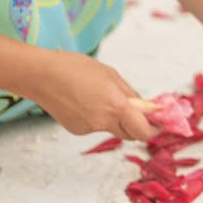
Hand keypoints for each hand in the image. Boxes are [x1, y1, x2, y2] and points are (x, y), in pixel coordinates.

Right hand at [24, 50, 158, 141]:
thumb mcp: (110, 74)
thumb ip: (129, 93)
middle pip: (130, 134)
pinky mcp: (77, 130)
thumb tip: (144, 106)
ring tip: (99, 96)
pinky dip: (96, 117)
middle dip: (137, 126)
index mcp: (116, 106)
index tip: (160, 123)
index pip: (143, 131)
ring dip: (115, 119)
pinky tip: (83, 101)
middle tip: (139, 112)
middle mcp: (104, 122)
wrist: (42, 76)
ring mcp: (89, 128)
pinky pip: (95, 126)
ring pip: (111, 128)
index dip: (154, 129)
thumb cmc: (76, 68)